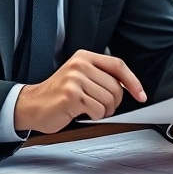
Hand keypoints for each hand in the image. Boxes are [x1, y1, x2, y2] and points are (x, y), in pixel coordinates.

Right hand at [14, 50, 145, 133]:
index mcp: (84, 57)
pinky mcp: (72, 95)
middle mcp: (79, 65)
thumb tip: (128, 88)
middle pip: (116, 87)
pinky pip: (97, 110)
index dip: (133, 81)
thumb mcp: (79, 77)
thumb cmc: (57, 95)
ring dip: (103, 111)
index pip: (118, 65)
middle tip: (101, 107)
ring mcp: (75, 79)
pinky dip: (94, 116)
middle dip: (114, 103)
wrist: (31, 106)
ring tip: (88, 109)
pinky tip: (80, 112)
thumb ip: (100, 77)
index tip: (140, 94)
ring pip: (108, 100)